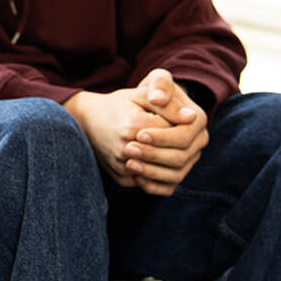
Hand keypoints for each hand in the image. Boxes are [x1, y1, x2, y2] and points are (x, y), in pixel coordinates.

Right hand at [63, 71, 208, 196]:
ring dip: (179, 163)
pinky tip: (166, 163)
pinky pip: (154, 185)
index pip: (177, 134)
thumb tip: (192, 117)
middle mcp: (125, 151)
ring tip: (179, 150)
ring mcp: (123, 169)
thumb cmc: (120, 104)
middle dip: (184, 147)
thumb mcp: (143, 94)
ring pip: (168, 176)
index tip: (179, 121)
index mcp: (134, 126)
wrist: (89, 121)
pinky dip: (165, 176)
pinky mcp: (122, 180)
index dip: (183, 128)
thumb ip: (168, 104)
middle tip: (185, 138)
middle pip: (175, 158)